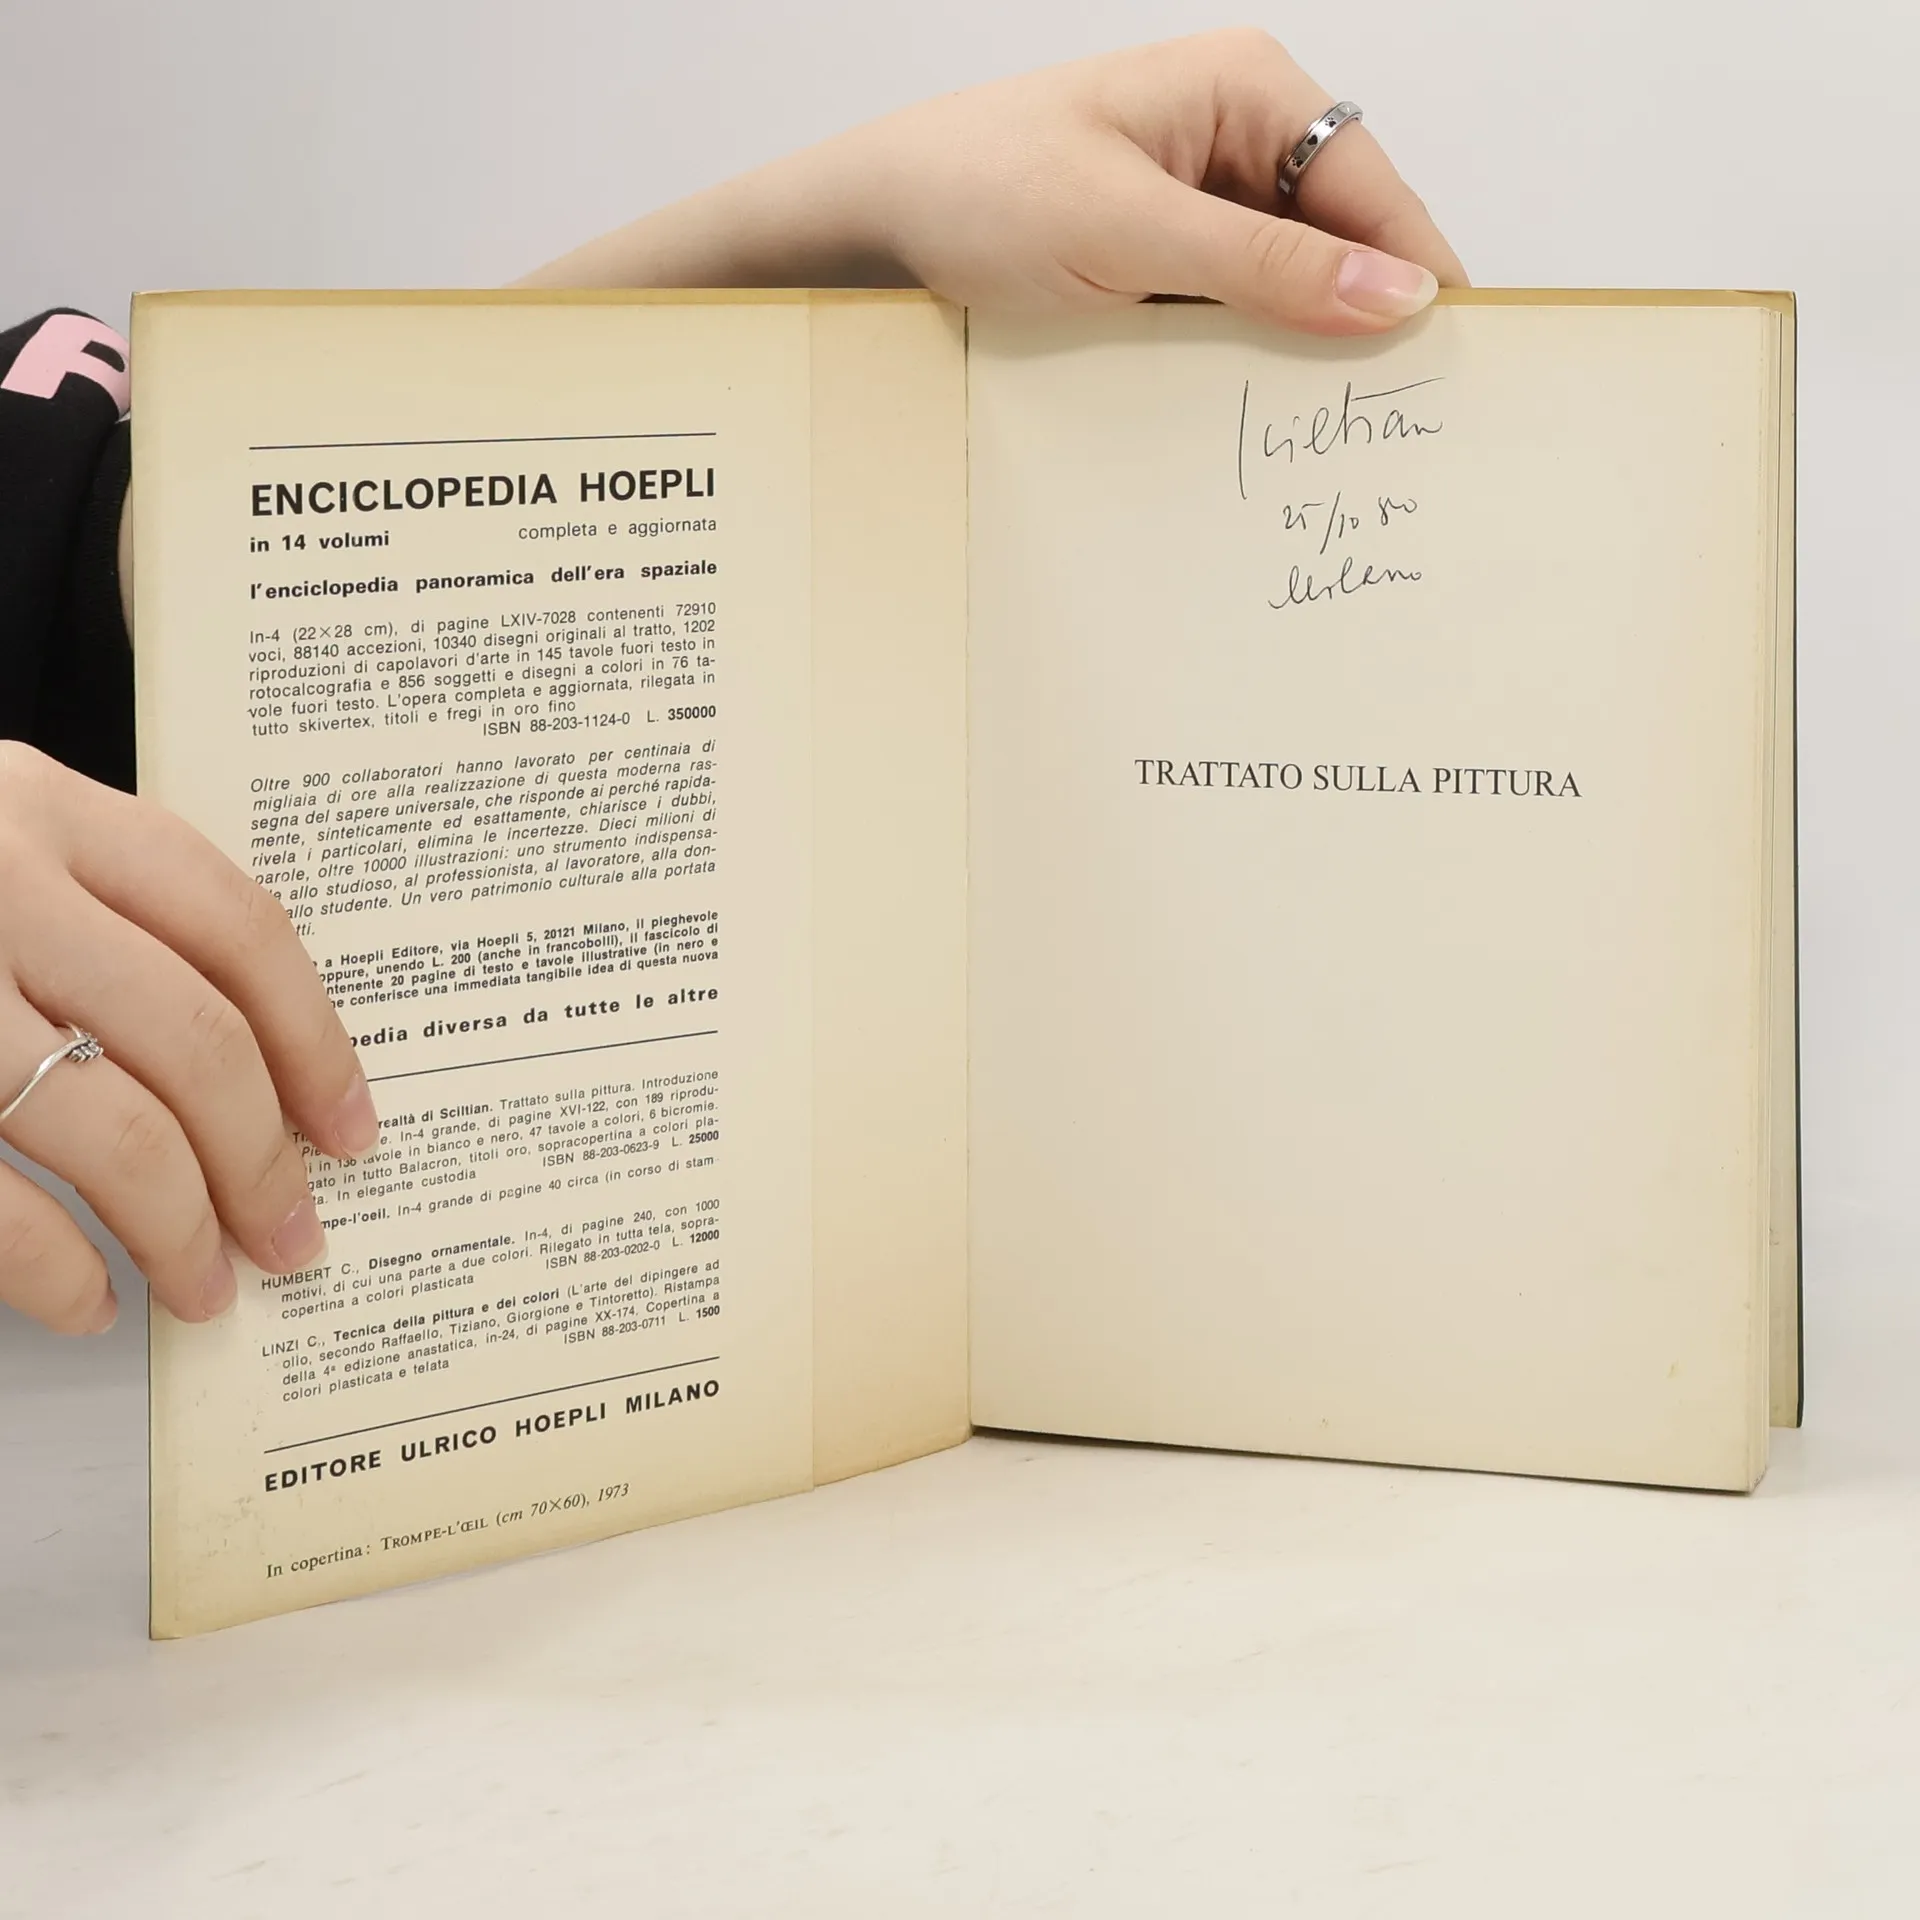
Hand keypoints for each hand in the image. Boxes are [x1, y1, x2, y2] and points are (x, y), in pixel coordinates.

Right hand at [0, 745, 377, 1333]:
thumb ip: (97, 909)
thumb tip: (257, 1075)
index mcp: (45, 808)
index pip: (239, 928)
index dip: (319, 1042)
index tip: (353, 1131)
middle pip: (195, 1041)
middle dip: (262, 1162)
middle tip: (294, 1240)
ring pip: (110, 1128)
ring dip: (180, 1230)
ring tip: (205, 1288)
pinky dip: (54, 1270)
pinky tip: (86, 1304)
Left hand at [524, 28, 1465, 334]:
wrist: (870, 224)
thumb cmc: (978, 190)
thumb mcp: (1129, 230)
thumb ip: (1265, 264)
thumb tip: (1395, 294)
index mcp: (1246, 90)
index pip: (1374, 187)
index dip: (1417, 276)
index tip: (1452, 369)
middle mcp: (1235, 138)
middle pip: (1341, 239)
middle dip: (1360, 321)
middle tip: (1387, 425)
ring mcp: (1196, 202)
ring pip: (1287, 286)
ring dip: (1295, 352)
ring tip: (1319, 433)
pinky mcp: (1159, 260)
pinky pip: (1229, 313)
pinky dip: (1239, 359)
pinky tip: (1245, 413)